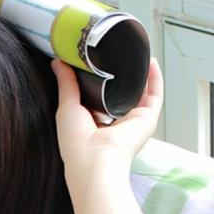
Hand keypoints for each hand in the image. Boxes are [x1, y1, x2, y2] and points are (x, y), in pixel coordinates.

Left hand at [51, 57, 163, 184]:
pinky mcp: (146, 119)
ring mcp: (132, 121)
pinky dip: (154, 78)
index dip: (98, 79)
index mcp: (93, 123)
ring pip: (140, 93)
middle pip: (121, 94)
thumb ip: (66, 83)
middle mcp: (114, 122)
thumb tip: (58, 63)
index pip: (98, 96)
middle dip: (122, 75)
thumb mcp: (67, 106)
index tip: (96, 61)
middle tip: (119, 53)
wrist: (96, 160)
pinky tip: (151, 62)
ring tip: (137, 53)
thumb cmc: (77, 143)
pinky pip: (154, 95)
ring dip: (141, 74)